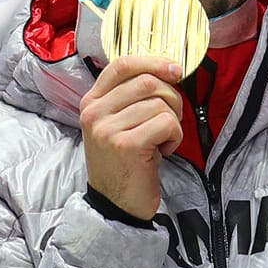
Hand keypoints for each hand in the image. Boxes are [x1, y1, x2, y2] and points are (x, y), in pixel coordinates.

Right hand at [79, 55, 185, 220]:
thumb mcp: (119, 124)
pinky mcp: (127, 145)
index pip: (122, 64)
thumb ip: (132, 96)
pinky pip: (167, 123)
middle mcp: (95, 113)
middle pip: (148, 82)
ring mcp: (108, 129)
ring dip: (173, 122)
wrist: (117, 205)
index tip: (175, 69)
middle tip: (170, 120)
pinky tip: (163, 151)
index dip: (153, 61)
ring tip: (162, 140)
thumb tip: (167, 68)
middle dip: (171, 97)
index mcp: (92, 102)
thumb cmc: (125, 162)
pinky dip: (175, 137)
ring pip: (160, 103)